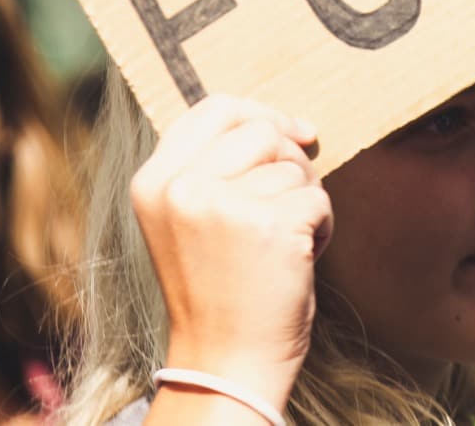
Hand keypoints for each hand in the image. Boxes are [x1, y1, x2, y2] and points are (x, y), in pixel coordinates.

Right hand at [131, 95, 332, 411]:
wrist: (225, 364)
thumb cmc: (218, 291)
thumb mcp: (186, 220)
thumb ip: (211, 167)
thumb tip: (284, 123)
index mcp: (153, 182)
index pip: (214, 110)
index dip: (261, 113)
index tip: (295, 131)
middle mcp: (181, 188)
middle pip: (261, 131)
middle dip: (291, 160)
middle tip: (291, 202)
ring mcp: (223, 205)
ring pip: (293, 165)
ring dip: (305, 199)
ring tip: (283, 243)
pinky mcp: (269, 225)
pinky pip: (318, 198)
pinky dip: (321, 226)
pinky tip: (299, 258)